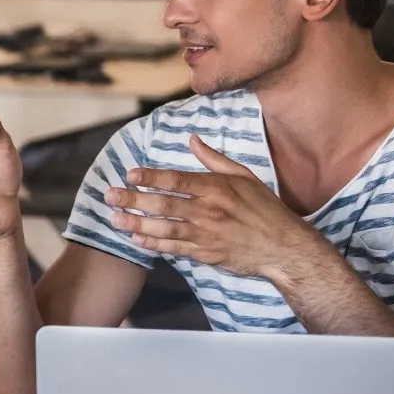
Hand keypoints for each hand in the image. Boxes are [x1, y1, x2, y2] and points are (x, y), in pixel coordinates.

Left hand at [107, 136, 332, 282]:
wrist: (284, 248)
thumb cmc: (265, 209)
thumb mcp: (244, 176)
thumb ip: (214, 159)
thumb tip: (192, 138)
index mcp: (218, 188)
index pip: (179, 180)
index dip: (152, 177)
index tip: (131, 174)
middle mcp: (210, 211)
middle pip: (165, 204)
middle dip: (134, 199)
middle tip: (109, 196)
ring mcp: (207, 235)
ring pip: (165, 228)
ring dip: (137, 223)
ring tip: (115, 219)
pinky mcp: (207, 254)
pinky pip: (175, 249)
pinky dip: (154, 244)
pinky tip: (136, 238)